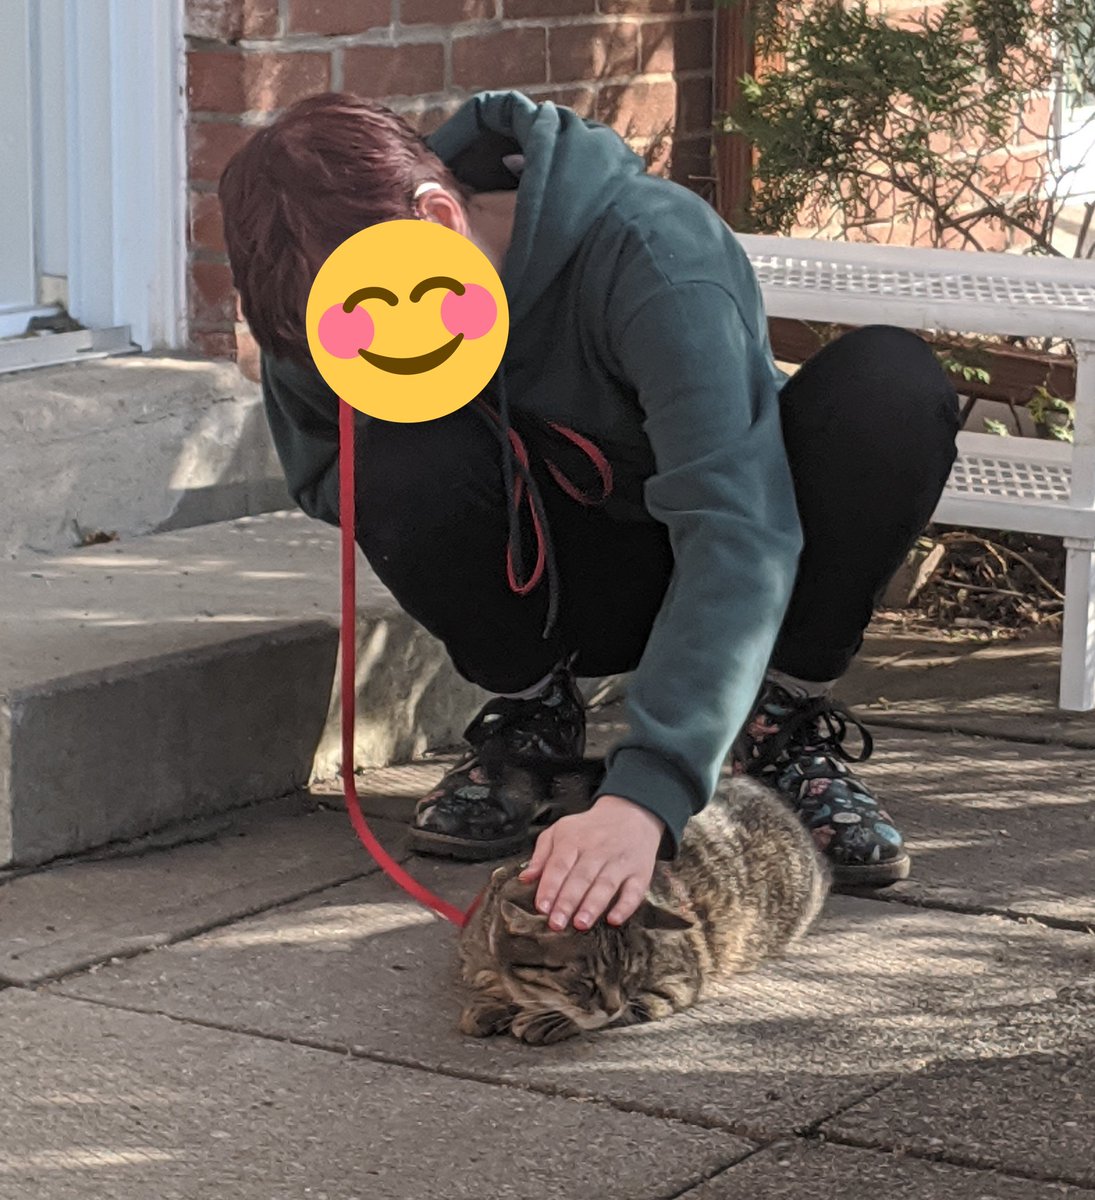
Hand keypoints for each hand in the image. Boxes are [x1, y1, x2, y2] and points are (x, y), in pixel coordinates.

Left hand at [518, 795, 662, 931]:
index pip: (560, 865)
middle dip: (567, 902)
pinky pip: (634, 891)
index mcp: (574, 840)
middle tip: (556, 923)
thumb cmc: (589, 828)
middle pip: (581, 877)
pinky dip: (625, 906)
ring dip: (592, 905)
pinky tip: (614, 919)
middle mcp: (597, 850)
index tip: (541, 907)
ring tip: (580, 923)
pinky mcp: (640, 872)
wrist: (630, 813)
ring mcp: (620, 861)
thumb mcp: (560, 830)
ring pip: (605, 885)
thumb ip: (541, 855)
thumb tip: (525, 878)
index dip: (550, 887)